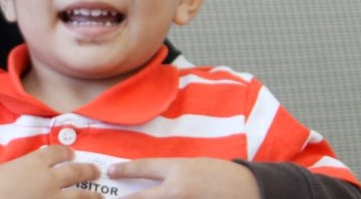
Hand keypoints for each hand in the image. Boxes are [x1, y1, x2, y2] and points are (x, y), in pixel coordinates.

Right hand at [0, 145, 102, 197]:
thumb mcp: (3, 172)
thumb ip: (21, 171)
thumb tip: (27, 176)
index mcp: (34, 163)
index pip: (57, 152)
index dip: (66, 152)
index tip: (70, 154)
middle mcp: (49, 180)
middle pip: (76, 172)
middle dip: (88, 171)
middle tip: (96, 171)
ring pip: (81, 196)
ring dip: (92, 196)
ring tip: (99, 197)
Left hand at [108, 158, 258, 198]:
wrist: (249, 188)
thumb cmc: (221, 174)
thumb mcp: (194, 165)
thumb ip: (172, 174)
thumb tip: (152, 181)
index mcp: (177, 170)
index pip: (143, 168)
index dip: (125, 170)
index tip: (111, 172)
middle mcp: (176, 190)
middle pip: (141, 198)